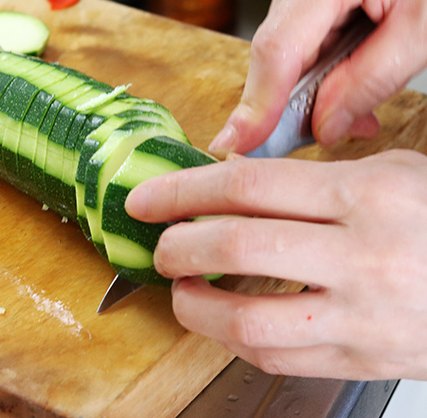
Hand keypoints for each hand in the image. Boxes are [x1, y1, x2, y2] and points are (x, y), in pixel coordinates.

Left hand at [126, 150, 426, 379]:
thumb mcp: (388, 175)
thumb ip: (308, 181)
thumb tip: (229, 184)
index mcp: (365, 195)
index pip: (247, 186)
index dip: (183, 190)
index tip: (148, 199)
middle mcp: (361, 256)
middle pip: (236, 246)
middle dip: (178, 246)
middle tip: (162, 246)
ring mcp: (360, 316)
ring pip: (246, 319)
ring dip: (195, 305)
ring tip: (183, 288)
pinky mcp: (358, 360)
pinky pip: (274, 356)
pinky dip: (233, 338)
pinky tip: (224, 319)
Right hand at [209, 0, 426, 156]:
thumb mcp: (422, 27)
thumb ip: (372, 80)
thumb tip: (324, 125)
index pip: (278, 49)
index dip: (259, 103)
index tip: (240, 142)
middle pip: (275, 52)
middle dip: (295, 101)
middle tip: (336, 128)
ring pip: (283, 49)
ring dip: (311, 85)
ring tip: (356, 100)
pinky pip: (295, 37)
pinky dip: (317, 64)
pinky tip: (347, 72)